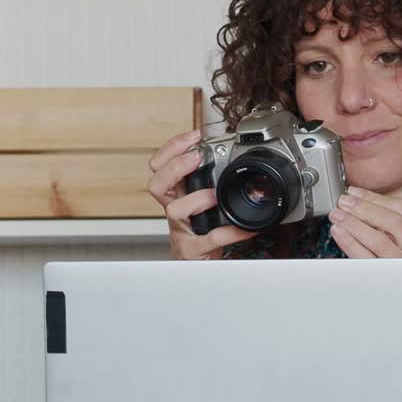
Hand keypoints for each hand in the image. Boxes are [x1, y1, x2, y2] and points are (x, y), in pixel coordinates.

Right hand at [147, 129, 258, 259]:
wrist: (199, 265)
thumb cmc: (201, 232)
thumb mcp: (202, 203)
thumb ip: (211, 181)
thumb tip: (235, 155)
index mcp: (176, 195)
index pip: (159, 166)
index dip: (172, 148)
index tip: (194, 136)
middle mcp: (174, 210)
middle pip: (156, 184)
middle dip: (174, 167)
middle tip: (195, 158)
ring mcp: (181, 230)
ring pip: (174, 210)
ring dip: (197, 198)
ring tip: (215, 195)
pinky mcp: (193, 250)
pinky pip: (210, 239)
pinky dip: (230, 232)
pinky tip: (245, 228)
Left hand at [327, 187, 401, 257]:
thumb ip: (392, 232)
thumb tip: (361, 205)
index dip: (375, 198)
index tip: (354, 193)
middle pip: (393, 221)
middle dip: (364, 208)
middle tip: (343, 201)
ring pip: (381, 239)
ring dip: (354, 223)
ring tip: (336, 215)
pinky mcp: (390, 284)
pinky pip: (368, 260)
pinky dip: (351, 243)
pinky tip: (339, 234)